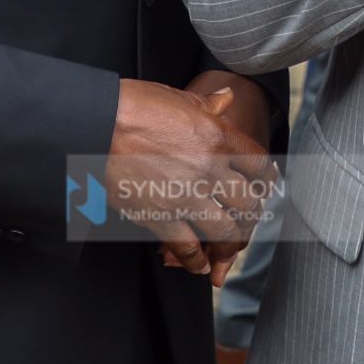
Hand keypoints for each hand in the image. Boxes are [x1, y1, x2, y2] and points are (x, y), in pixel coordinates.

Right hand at [108, 78, 277, 284]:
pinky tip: (199, 265)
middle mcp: (210, 170)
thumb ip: (208, 105)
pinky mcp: (162, 217)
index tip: (265, 186)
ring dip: (229, 243)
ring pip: (224, 231)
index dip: (266, 178)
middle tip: (246, 219)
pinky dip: (195, 261)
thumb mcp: (179, 99)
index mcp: (218, 137)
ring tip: (226, 249)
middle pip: (247, 202)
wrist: (96, 126)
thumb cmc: (133, 106)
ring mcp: (187, 196)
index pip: (259, 164)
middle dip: (251, 214)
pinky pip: (187, 247)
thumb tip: (226, 97)